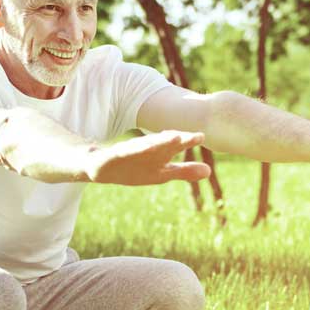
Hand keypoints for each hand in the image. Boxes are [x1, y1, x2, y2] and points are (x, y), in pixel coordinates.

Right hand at [85, 130, 210, 184]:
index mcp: (159, 153)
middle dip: (172, 139)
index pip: (175, 146)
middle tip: (183, 136)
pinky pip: (123, 152)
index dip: (187, 141)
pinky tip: (132, 149)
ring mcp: (130, 151)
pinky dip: (129, 151)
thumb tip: (209, 171)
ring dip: (153, 142)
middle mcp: (146, 149)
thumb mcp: (162, 173)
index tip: (200, 137)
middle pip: (160, 143)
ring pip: (143, 146)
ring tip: (165, 139)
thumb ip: (184, 171)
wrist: (100, 167)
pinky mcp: (114, 155)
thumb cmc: (135, 168)